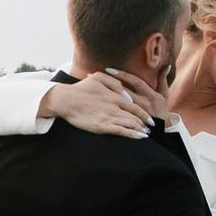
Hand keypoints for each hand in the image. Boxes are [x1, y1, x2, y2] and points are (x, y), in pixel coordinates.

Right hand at [40, 71, 156, 137]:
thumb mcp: (98, 77)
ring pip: (129, 124)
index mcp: (114, 96)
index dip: (143, 114)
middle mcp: (114, 107)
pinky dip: (132, 134)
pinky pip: (121, 131)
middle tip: (149, 129)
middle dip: (143, 124)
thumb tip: (125, 91)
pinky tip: (138, 137)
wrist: (66, 99)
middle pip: (134, 117)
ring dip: (140, 130)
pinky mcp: (101, 126)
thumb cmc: (80, 88)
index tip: (149, 119)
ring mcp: (108, 117)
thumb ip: (114, 82)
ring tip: (145, 135)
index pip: (134, 106)